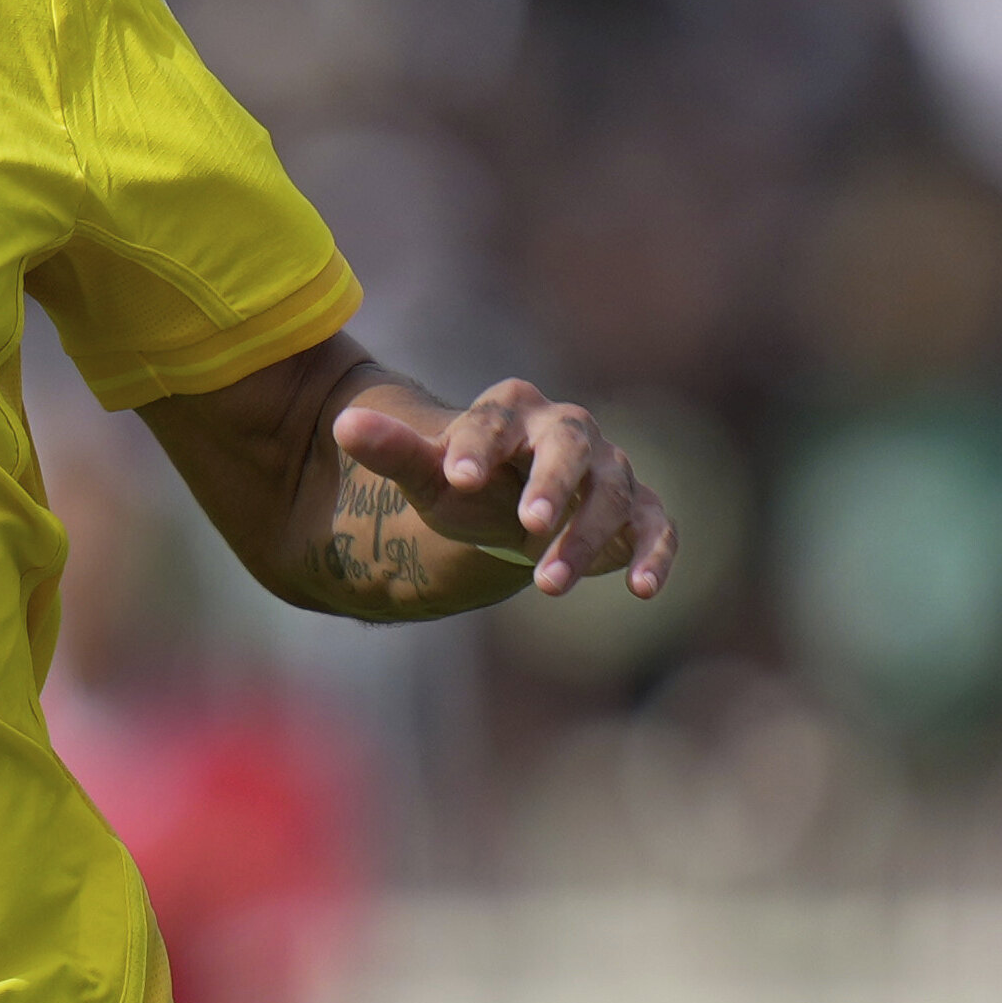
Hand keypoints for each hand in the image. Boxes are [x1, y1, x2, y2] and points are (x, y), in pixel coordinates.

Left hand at [330, 375, 674, 602]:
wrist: (517, 510)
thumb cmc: (471, 486)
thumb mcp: (431, 474)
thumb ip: (394, 450)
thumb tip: (344, 424)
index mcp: (514, 412)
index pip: (495, 423)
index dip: (478, 447)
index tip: (458, 479)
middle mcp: (570, 432)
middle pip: (570, 447)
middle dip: (551, 486)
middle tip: (527, 527)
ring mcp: (610, 471)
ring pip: (609, 494)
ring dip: (585, 539)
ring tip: (546, 585)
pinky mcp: (640, 511)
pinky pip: (657, 526)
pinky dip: (654, 554)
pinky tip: (643, 589)